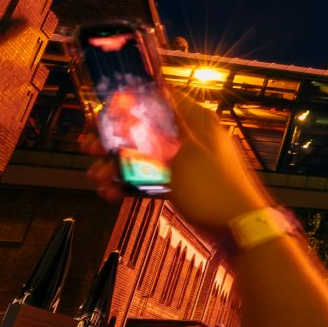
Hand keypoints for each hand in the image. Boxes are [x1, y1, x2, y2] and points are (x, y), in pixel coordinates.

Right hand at [86, 94, 270, 232]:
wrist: (239, 227)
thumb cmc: (215, 188)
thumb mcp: (180, 156)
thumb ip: (153, 134)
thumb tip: (132, 108)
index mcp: (197, 121)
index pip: (159, 99)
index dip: (130, 103)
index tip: (104, 112)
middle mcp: (191, 137)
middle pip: (146, 129)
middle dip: (115, 139)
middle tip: (88, 146)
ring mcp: (186, 161)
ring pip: (145, 155)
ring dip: (118, 165)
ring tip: (96, 177)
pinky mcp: (183, 184)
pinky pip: (152, 178)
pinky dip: (133, 184)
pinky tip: (112, 193)